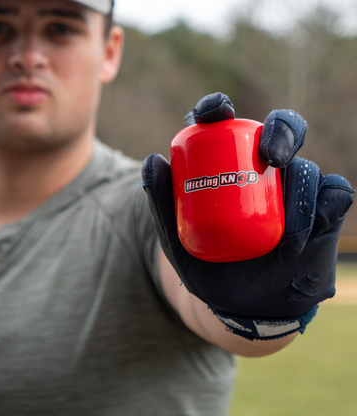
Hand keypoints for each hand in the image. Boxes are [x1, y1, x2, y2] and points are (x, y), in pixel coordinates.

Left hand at [142, 93, 354, 340]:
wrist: (241, 307)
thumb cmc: (209, 268)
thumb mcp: (178, 241)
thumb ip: (164, 205)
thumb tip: (153, 160)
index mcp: (233, 170)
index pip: (226, 128)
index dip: (220, 108)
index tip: (213, 112)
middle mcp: (267, 173)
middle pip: (281, 132)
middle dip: (281, 132)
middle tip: (271, 156)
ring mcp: (296, 193)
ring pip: (308, 170)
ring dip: (301, 194)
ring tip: (286, 241)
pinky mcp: (322, 214)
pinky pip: (335, 195)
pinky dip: (324, 208)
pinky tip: (304, 239)